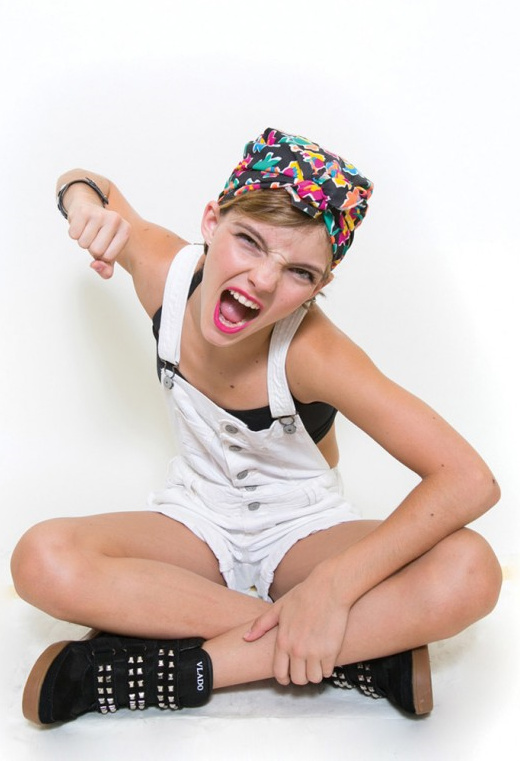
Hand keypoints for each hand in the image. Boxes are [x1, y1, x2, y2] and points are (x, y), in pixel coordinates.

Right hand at [67, 202, 129, 278]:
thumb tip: (95, 266)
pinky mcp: (83, 211)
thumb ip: (106, 270)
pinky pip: (73, 235)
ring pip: (83, 243)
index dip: (102, 255)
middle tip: (94, 237)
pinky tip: (81, 225)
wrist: (88, 208)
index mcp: (125, 230)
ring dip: (83, 241)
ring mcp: (99, 214)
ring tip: (88, 231)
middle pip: (96, 250)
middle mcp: (116, 219)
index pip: (108, 257)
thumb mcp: (108, 254)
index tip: (104, 244)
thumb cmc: (101, 235)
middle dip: (91, 248)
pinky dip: (75, 234)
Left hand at [244, 571, 349, 685]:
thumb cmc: (304, 595)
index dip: (283, 678)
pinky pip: (328, 671)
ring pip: (314, 678)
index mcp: (283, 641)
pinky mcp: (331, 651)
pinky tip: (326, 657)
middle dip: (300, 676)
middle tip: (304, 668)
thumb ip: (261, 624)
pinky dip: (327, 667)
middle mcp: (297, 650)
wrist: (328, 589)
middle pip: (298, 680)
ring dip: (315, 673)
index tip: (288, 677)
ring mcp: (314, 652)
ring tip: (315, 663)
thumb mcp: (279, 608)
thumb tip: (246, 638)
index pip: (280, 673)